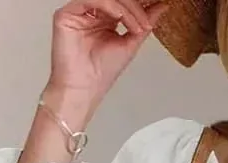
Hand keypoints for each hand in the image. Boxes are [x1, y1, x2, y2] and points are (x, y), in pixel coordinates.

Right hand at [49, 0, 169, 97]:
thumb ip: (144, 23)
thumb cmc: (100, 73)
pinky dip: (111, 5)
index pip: (123, 1)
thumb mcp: (130, 44)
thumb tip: (161, 6)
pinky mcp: (66, 14)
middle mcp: (91, 12)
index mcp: (105, 17)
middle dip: (136, 5)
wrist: (84, 90)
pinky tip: (121, 17)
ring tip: (138, 26)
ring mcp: (79, 11)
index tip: (158, 4)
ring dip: (127, 7)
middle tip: (147, 20)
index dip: (139, 4)